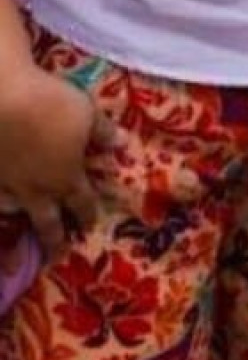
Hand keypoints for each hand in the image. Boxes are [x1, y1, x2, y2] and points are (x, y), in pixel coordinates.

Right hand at [0, 64, 115, 259]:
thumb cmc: (50, 104)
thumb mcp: (87, 113)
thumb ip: (103, 132)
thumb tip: (123, 144)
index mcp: (64, 176)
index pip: (81, 202)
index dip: (87, 215)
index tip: (90, 227)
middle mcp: (33, 189)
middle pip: (46, 221)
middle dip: (54, 239)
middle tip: (57, 255)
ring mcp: (3, 185)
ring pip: (12, 214)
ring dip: (18, 227)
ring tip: (19, 236)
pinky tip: (1, 208)